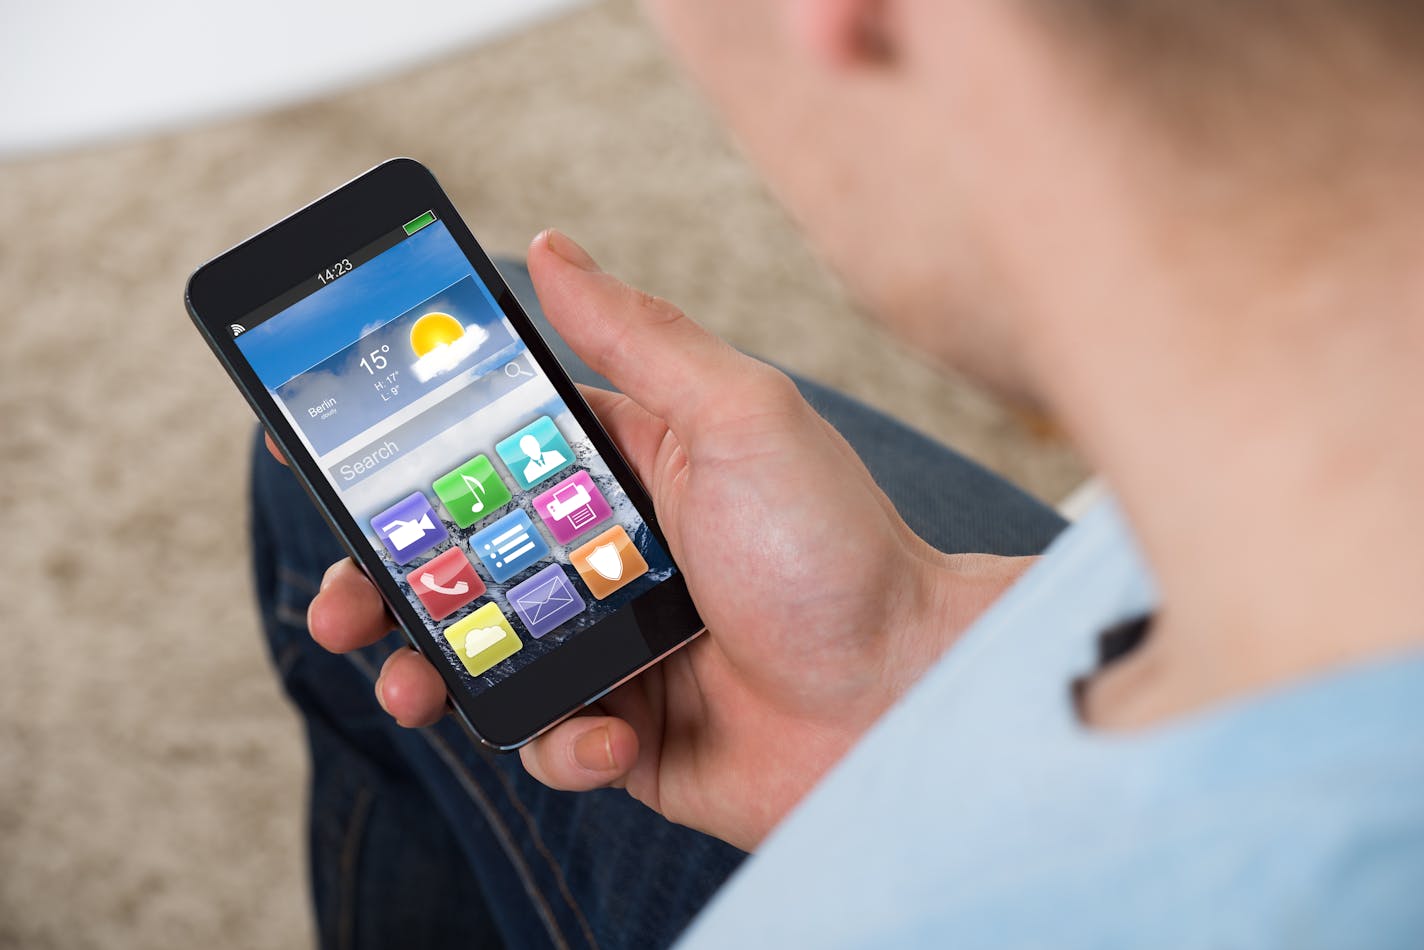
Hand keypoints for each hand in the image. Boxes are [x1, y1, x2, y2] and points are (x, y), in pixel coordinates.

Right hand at [296, 230, 1031, 850]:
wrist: (908, 698)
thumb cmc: (838, 548)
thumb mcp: (740, 417)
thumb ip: (639, 337)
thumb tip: (549, 246)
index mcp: (621, 473)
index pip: (484, 452)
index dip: (403, 458)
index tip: (324, 455)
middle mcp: (604, 558)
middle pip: (460, 561)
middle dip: (386, 580)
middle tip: (340, 601)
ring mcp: (611, 647)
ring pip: (481, 656)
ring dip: (428, 671)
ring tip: (405, 683)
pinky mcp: (628, 733)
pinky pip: (550, 740)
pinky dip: (560, 743)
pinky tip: (606, 737)